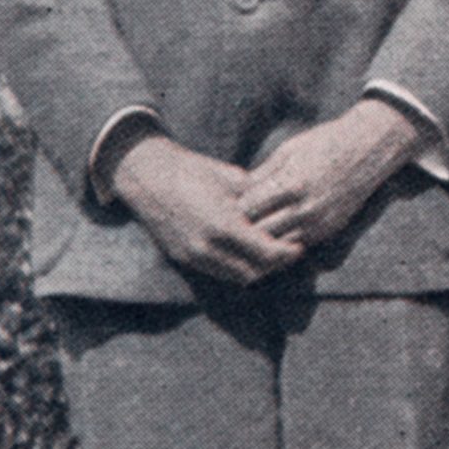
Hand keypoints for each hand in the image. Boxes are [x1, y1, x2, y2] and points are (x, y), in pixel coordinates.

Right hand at [107, 135, 302, 285]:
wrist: (148, 175)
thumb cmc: (195, 171)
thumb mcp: (233, 180)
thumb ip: (259, 200)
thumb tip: (287, 206)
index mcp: (224, 225)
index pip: (267, 253)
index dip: (287, 253)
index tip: (299, 247)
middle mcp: (208, 247)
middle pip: (254, 272)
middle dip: (274, 265)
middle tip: (288, 253)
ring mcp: (193, 256)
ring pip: (236, 277)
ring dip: (255, 270)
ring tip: (269, 256)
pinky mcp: (182, 258)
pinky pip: (217, 273)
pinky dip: (235, 269)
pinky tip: (244, 256)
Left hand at [239, 99, 423, 248]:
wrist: (368, 150)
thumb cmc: (324, 143)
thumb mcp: (288, 151)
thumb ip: (262, 175)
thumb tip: (236, 192)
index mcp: (290, 185)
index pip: (248, 210)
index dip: (233, 209)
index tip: (225, 206)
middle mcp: (305, 209)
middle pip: (259, 231)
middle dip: (243, 228)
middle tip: (232, 224)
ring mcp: (319, 223)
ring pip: (277, 245)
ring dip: (263, 239)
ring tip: (249, 233)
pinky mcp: (329, 231)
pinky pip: (297, 245)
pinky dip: (283, 242)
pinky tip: (274, 234)